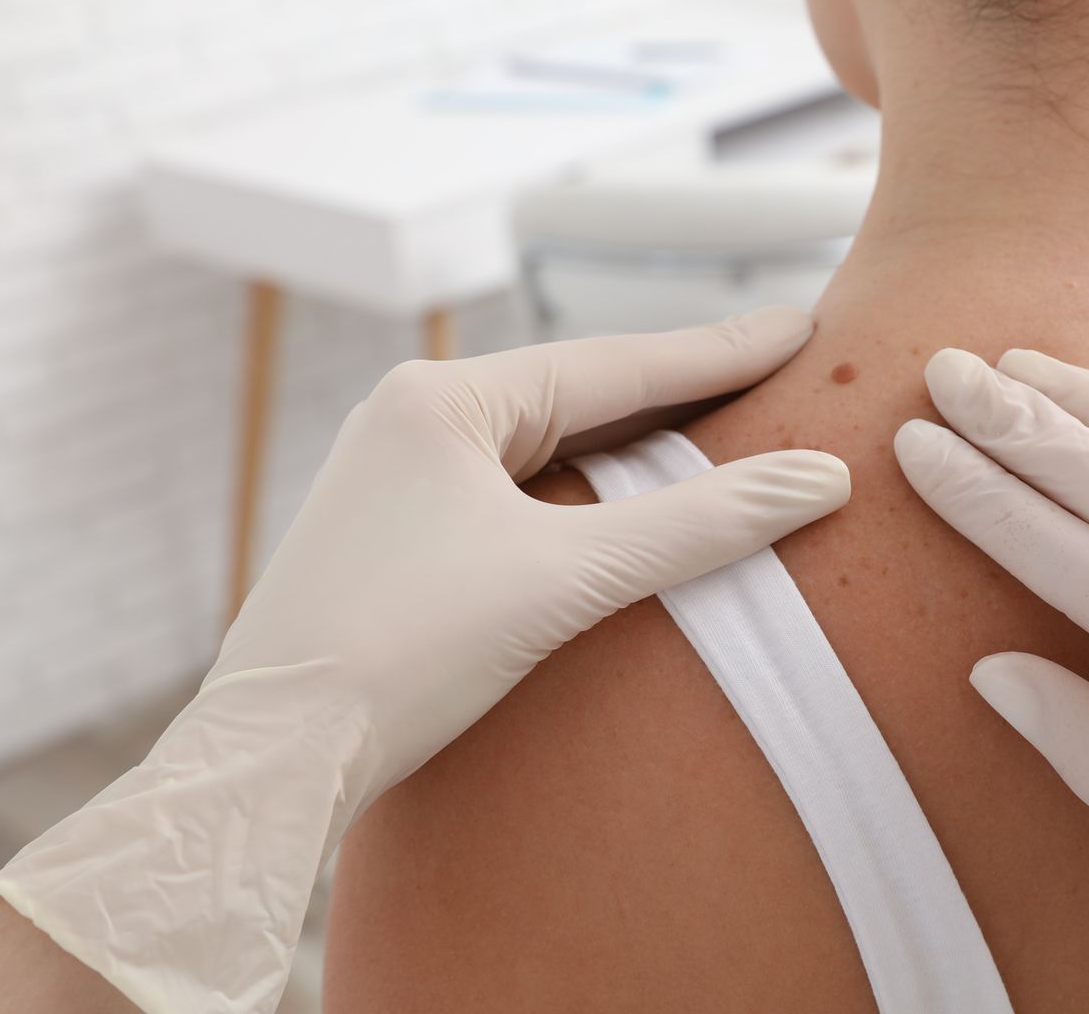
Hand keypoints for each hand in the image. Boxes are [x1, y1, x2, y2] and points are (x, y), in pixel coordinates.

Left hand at [0, 308, 850, 1013]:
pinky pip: (515, 492)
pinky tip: (627, 504)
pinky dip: (585, 494)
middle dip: (682, 389)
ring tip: (722, 425)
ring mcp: (395, 478)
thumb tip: (820, 480)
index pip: (616, 364)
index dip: (720, 350)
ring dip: (634, 445)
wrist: (268, 762)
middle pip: (581, 396)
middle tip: (777, 364)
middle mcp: (411, 417)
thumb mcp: (566, 579)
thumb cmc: (401, 657)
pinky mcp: (393, 538)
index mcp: (441, 397)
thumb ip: (698, 524)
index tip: (801, 324)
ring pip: (546, 446)